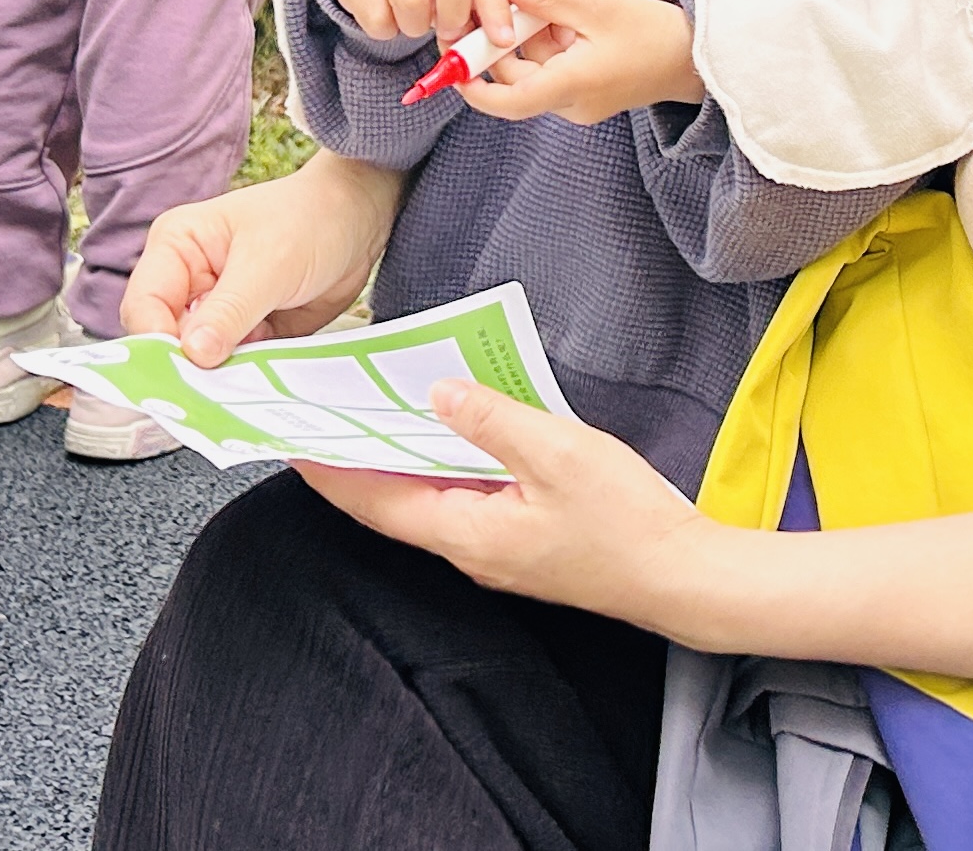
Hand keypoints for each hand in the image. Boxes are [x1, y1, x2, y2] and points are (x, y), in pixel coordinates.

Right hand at [120, 153, 403, 363]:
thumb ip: (229, 311)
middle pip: (164, 339)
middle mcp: (187, 281)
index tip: (186, 371)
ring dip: (219, 377)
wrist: (360, 221)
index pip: (144, 306)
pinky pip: (232, 366)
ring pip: (197, 360)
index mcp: (176, 247)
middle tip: (215, 391)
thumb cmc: (311, 220)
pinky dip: (244, 378)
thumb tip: (193, 354)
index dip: (157, 342)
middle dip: (188, 366)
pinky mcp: (243, 332)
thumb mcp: (269, 264)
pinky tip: (261, 383)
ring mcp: (215, 310)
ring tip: (245, 386)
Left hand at [300, 381, 734, 631]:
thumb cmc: (625, 523)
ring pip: (428, 501)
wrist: (679, 576)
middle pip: (393, 503)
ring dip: (400, 460)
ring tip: (378, 413)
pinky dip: (443, 466)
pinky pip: (462, 501)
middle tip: (328, 413)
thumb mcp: (558, 454)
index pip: (373, 502)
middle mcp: (470, 549)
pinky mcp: (519, 543)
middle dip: (357, 459)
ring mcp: (494, 550)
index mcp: (466, 533)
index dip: (329, 470)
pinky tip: (453, 435)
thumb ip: (493, 421)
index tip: (293, 438)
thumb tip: (439, 396)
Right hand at [331, 0, 515, 48]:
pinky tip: (387, 15)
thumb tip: (495, 41)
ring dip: (417, 26)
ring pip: (413, 2)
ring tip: (413, 19)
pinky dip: (386, 30)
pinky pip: (378, 19)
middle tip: (450, 34)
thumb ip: (476, 4)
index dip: (494, 9)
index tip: (501, 40)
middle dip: (456, 13)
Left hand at [464, 0, 698, 125]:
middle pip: (517, 75)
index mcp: (572, 86)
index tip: (452, 60)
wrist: (700, 57)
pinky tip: (563, 2)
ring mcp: (581, 98)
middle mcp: (572, 102)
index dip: (473, 84)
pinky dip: (553, 34)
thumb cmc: (656, 34)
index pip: (507, 102)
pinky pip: (557, 63)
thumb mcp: (598, 7)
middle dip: (507, 32)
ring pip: (537, 65)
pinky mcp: (590, 89)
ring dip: (534, 26)